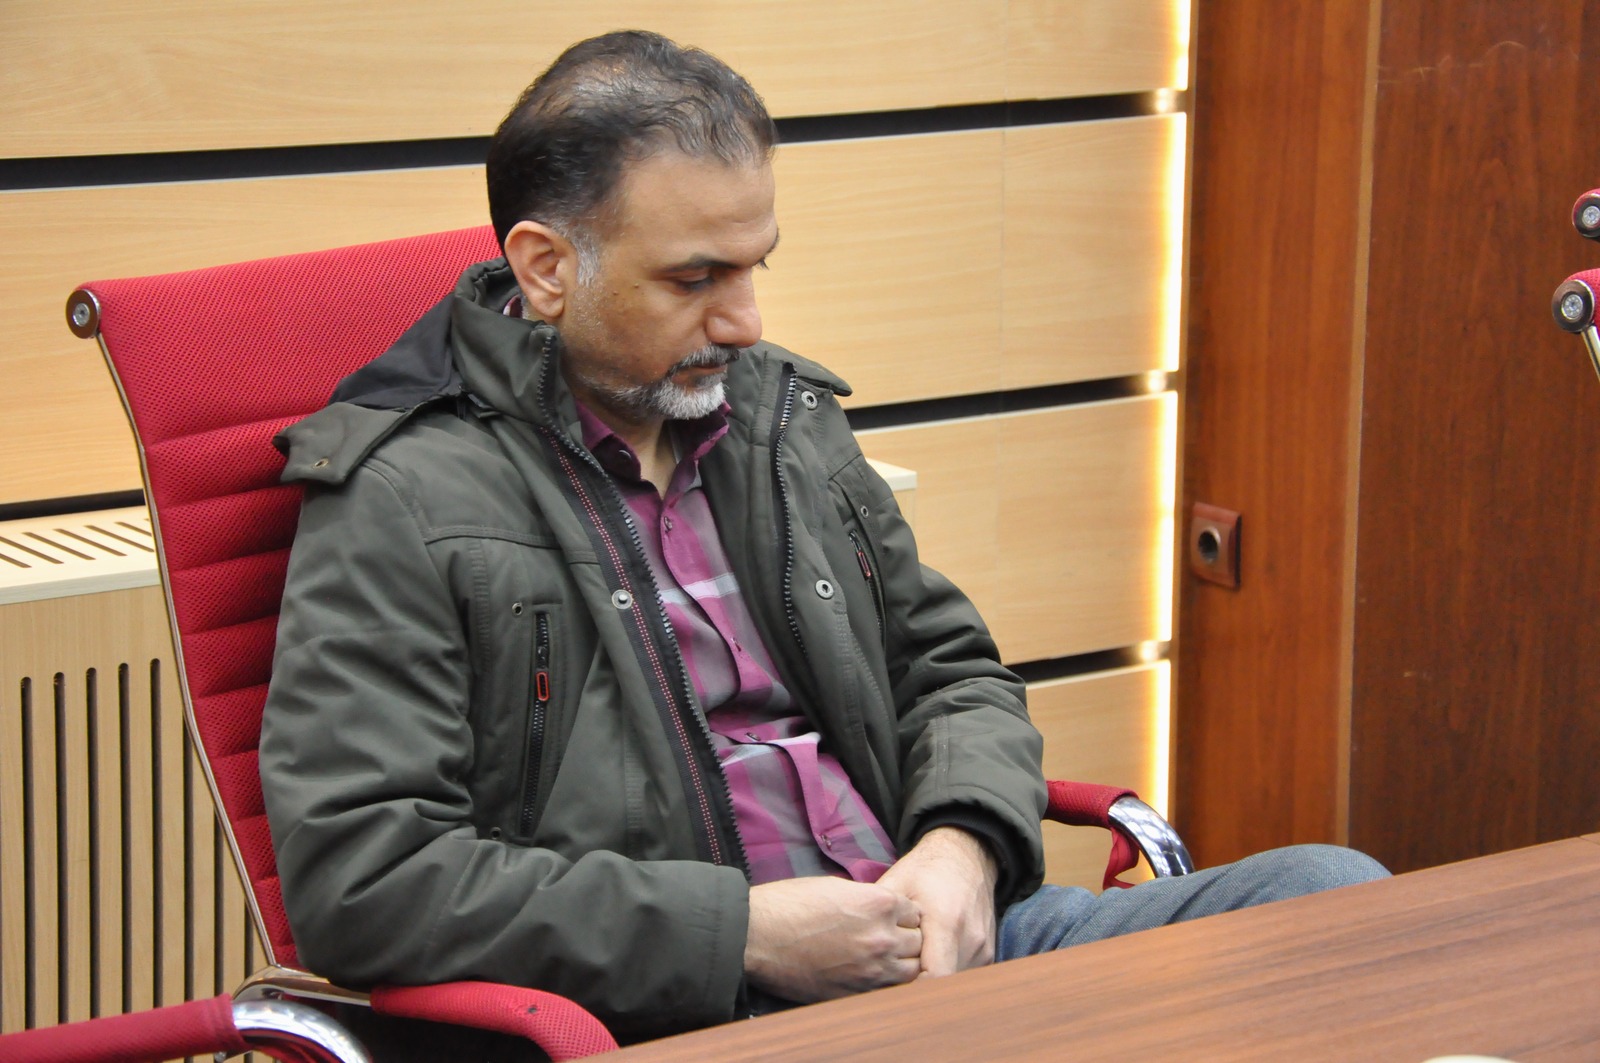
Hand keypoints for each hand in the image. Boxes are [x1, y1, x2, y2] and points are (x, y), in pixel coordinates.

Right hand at [744, 876, 922, 1001]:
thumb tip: (880, 909)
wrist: (757, 936)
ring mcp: (871, 969)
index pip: (915, 912)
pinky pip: (888, 991)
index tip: (892, 918)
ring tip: (881, 957)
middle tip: (886, 937)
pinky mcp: (856, 993)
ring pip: (910, 970)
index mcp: (878, 904)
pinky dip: (884, 983)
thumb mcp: (835, 887)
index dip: (903, 914)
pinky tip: (868, 974)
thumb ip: (866, 899)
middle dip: (906, 938)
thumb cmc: (788, 905)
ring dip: (900, 963)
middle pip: (917, 941)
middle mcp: (882, 937)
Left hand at [875, 826, 998, 977]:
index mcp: (947, 920)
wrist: (966, 855)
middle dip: (918, 989)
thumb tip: (851, 944)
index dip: (911, 991)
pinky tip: (926, 962)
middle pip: (944, 986)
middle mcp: (970, 938)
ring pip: (954, 984)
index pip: (935, 977)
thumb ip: (879, 916)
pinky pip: (964, 975)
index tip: (888, 989)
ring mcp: (982, 947)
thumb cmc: (925, 870)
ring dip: (931, 983)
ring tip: (906, 970)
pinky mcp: (987, 952)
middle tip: (891, 983)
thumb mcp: (896, 884)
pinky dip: (945, 975)